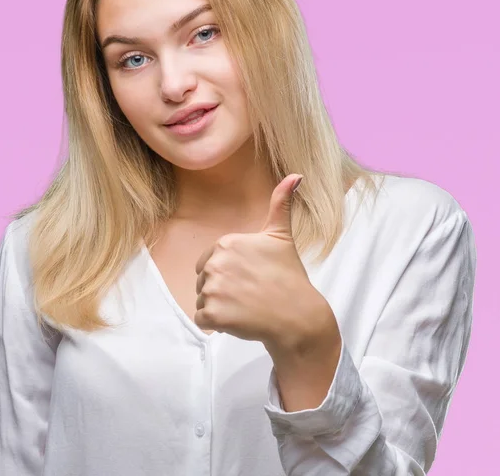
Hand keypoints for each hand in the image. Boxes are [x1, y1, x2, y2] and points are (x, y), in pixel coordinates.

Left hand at [194, 174, 335, 354]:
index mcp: (226, 243)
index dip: (228, 273)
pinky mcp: (213, 314)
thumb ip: (281, 204)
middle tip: (249, 293)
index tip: (250, 277)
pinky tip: (237, 320)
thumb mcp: (282, 237)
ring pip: (202, 300)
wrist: (298, 316)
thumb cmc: (288, 276)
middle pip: (203, 281)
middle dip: (222, 290)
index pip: (209, 262)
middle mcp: (216, 263)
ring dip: (219, 308)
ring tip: (245, 307)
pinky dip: (216, 325)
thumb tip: (295, 175)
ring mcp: (213, 289)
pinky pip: (201, 320)